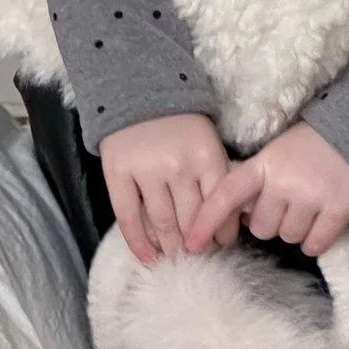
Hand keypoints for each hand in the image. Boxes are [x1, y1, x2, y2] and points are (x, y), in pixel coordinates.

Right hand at [99, 112, 242, 266]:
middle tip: (197, 255)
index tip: (220, 244)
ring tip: (175, 256)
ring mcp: (146, 171)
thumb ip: (217, 175)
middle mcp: (178, 166)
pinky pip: (128, 218)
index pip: (218, 208)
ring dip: (171, 248)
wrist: (138, 89)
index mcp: (207, 156)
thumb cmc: (180, 122)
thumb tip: (230, 220)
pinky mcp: (118, 174)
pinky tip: (148, 258)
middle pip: (190, 222)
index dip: (221, 234)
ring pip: (162, 224)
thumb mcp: (208, 141)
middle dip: (197, 245)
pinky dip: (139, 244)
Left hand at [182, 120, 348, 258]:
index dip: (207, 220)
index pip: (227, 194)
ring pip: (289, 238)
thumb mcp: (276, 152)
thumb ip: (257, 180)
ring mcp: (310, 197)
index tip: (193, 243)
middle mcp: (283, 182)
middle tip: (288, 204)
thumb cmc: (313, 143)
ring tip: (310, 205)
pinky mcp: (337, 210)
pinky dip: (317, 240)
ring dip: (297, 229)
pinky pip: (315, 244)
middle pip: (262, 228)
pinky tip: (323, 221)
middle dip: (272, 221)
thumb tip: (238, 214)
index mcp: (264, 164)